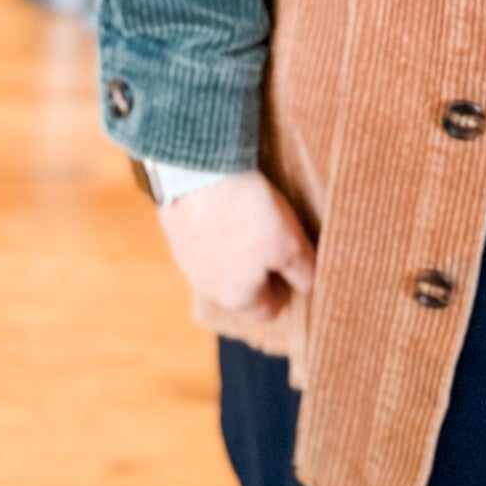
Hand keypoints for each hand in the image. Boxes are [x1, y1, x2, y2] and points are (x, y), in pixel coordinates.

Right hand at [157, 170, 314, 323]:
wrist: (199, 173)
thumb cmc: (247, 215)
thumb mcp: (290, 246)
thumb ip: (303, 273)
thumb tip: (311, 289)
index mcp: (237, 296)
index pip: (268, 311)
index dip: (286, 291)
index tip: (295, 269)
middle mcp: (207, 286)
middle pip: (241, 289)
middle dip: (260, 272)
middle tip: (275, 241)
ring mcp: (186, 259)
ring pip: (218, 265)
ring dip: (235, 250)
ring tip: (251, 220)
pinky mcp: (174, 231)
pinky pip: (200, 240)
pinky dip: (214, 229)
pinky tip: (226, 206)